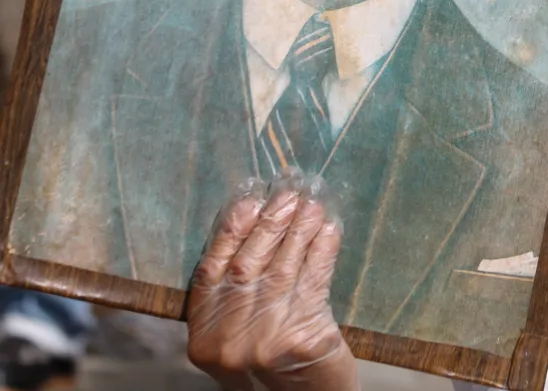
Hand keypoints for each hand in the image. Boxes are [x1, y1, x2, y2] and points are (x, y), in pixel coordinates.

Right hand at [187, 172, 358, 390]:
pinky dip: (322, 253)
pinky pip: (314, 283)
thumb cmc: (273, 367)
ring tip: (313, 205)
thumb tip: (257, 221)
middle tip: (289, 193)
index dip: (231, 230)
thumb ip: (236, 295)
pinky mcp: (301, 339)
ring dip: (300, 231)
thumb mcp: (239, 336)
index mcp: (203, 334)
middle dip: (270, 224)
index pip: (211, 269)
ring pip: (283, 269)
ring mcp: (263, 339)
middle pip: (248, 264)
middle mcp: (227, 338)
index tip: (250, 199)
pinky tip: (330, 231)